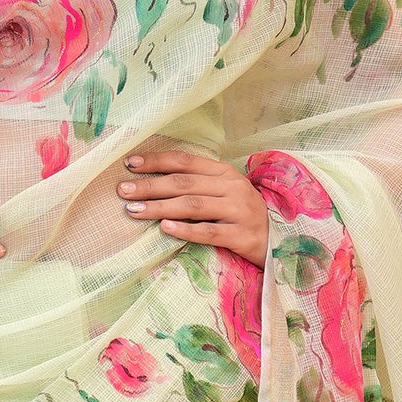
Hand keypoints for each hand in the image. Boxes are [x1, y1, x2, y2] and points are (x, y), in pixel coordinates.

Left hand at [117, 144, 269, 265]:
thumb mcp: (224, 192)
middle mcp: (232, 187)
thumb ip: (197, 184)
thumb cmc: (241, 215)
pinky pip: (208, 232)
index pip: (185, 161)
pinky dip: (185, 229)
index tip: (129, 164)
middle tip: (123, 190)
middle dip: (150, 186)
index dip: (157, 161)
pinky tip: (164, 228)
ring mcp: (238, 211)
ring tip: (133, 210)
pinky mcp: (241, 235)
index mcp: (224, 172)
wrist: (278, 241)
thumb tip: (152, 181)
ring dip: (159, 207)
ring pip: (192, 205)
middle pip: (183, 183)